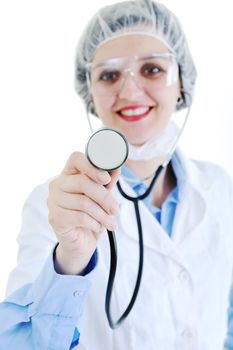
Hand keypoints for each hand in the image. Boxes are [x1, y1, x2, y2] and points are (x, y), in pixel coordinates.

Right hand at [47, 151, 119, 274]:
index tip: (106, 179)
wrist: (81, 242)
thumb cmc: (92, 215)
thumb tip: (116, 168)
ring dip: (102, 215)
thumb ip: (107, 182)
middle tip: (116, 209)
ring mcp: (53, 201)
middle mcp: (57, 184)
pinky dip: (94, 223)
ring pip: (83, 202)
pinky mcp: (54, 218)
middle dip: (104, 197)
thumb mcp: (103, 197)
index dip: (92, 167)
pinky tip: (98, 227)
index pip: (75, 159)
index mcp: (69, 174)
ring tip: (111, 223)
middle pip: (82, 182)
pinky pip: (80, 217)